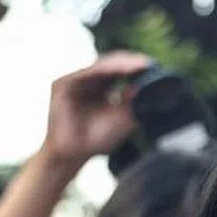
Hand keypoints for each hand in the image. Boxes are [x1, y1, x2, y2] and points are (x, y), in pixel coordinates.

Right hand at [41, 52, 151, 167]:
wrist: (73, 154)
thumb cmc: (97, 139)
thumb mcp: (123, 117)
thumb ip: (133, 101)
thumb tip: (149, 85)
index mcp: (102, 87)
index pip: (120, 71)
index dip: (136, 67)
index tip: (154, 67)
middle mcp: (88, 81)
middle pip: (112, 64)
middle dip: (130, 62)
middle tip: (148, 63)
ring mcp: (74, 81)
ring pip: (100, 66)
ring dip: (120, 64)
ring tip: (138, 65)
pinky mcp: (62, 85)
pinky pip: (86, 73)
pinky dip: (103, 70)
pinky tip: (119, 70)